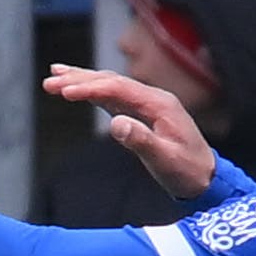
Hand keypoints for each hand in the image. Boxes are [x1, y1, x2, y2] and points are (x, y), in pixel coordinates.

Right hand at [43, 62, 216, 199]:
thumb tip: (115, 123)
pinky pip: (114, 97)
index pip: (119, 88)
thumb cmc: (187, 172)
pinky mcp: (143, 114)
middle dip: (79, 79)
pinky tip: (77, 90)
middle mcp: (154, 98)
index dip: (90, 88)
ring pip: (111, 86)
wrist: (206, 178)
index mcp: (160, 105)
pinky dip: (93, 92)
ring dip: (83, 81)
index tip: (64, 92)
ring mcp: (148, 104)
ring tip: (54, 77)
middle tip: (49, 81)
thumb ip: (141, 141)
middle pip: (112, 81)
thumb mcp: (164, 160)